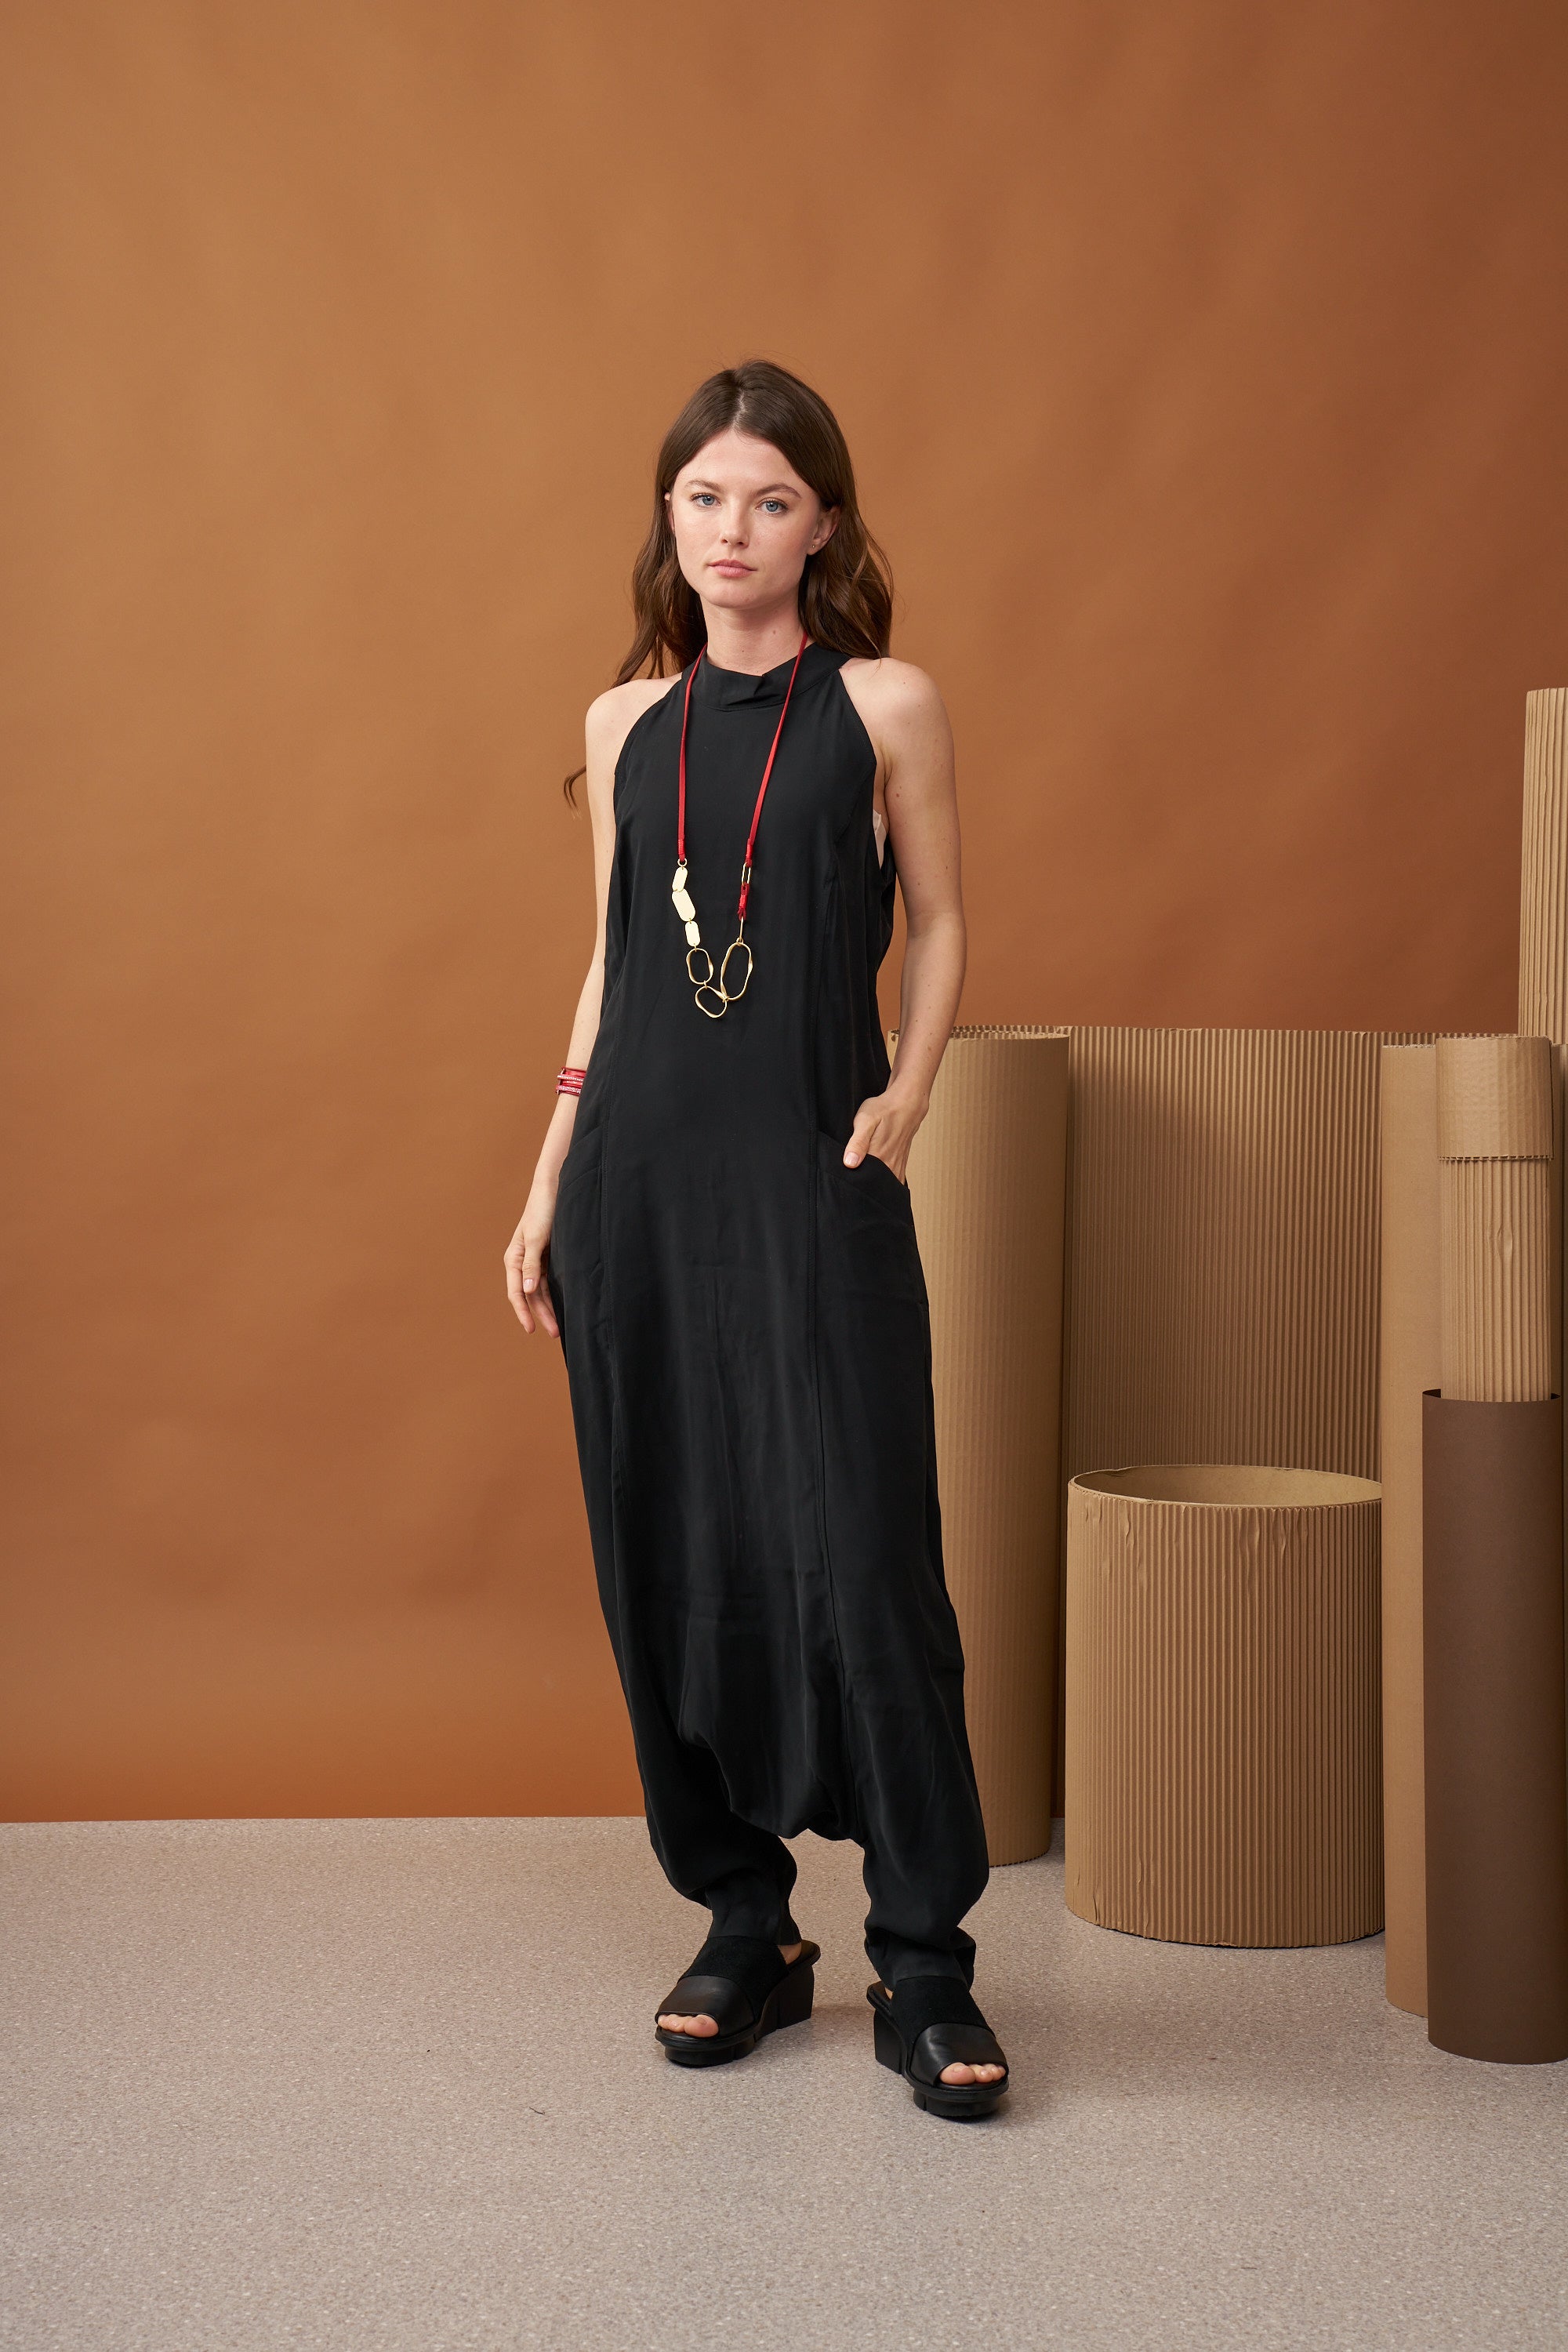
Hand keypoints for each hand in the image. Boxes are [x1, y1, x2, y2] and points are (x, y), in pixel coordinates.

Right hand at [504, 1182, 560, 1336]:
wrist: (555, 1188)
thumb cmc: (543, 1210)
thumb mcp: (536, 1238)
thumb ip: (531, 1264)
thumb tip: (528, 1290)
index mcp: (514, 1258)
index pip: (516, 1292)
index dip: (523, 1312)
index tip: (531, 1329)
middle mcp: (523, 1261)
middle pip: (531, 1295)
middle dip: (541, 1314)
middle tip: (555, 1333)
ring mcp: (536, 1260)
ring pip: (542, 1290)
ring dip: (549, 1307)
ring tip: (560, 1326)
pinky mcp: (549, 1256)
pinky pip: (551, 1281)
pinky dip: (556, 1294)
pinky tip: (565, 1305)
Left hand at [843, 1087, 926, 1183]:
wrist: (906, 1105)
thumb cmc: (884, 1111)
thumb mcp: (865, 1121)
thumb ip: (857, 1143)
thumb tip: (850, 1163)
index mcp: (878, 1157)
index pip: (862, 1181)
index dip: (851, 1183)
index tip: (844, 1181)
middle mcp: (889, 1166)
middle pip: (872, 1186)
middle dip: (861, 1187)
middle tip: (851, 1181)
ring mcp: (896, 1166)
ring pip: (883, 1186)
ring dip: (873, 1186)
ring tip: (863, 1181)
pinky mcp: (901, 1164)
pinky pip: (893, 1181)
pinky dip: (884, 1183)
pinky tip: (876, 1180)